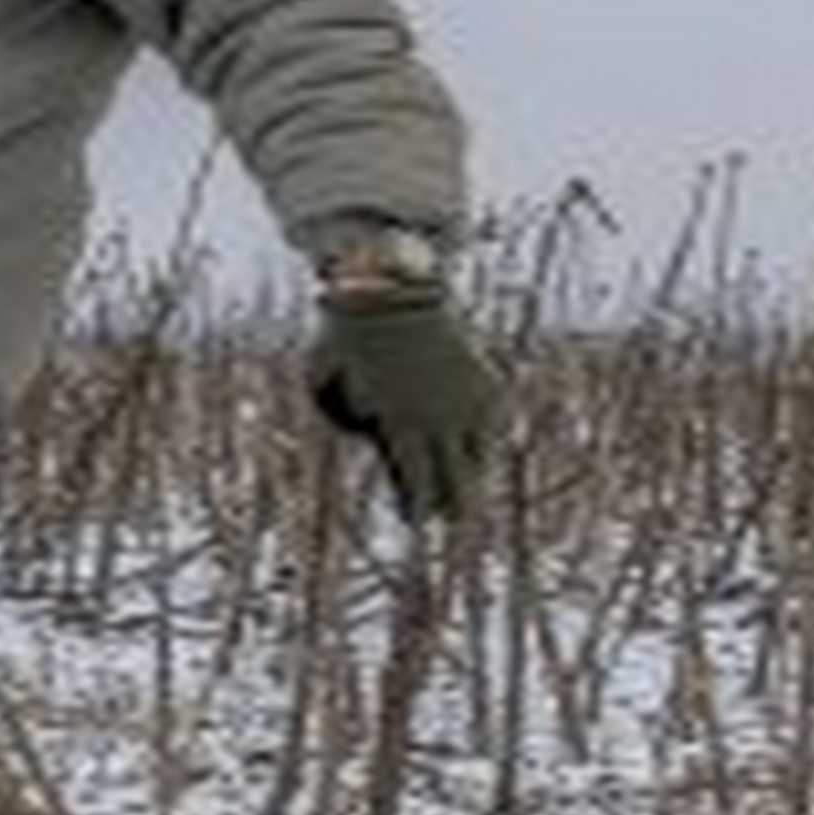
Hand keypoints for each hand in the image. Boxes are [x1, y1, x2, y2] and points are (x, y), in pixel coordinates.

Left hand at [308, 283, 498, 513]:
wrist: (390, 287)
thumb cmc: (344, 337)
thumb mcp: (321, 383)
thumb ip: (339, 419)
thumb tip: (366, 435)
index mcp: (400, 425)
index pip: (419, 487)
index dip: (420, 512)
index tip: (418, 526)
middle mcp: (441, 420)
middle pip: (459, 484)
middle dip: (454, 507)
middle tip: (451, 521)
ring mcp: (467, 401)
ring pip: (482, 458)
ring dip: (473, 475)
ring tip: (466, 489)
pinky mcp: (485, 381)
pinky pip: (491, 424)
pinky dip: (485, 438)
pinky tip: (479, 449)